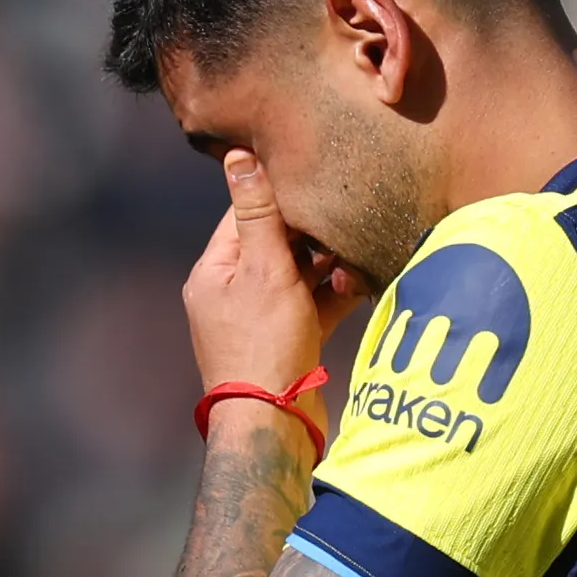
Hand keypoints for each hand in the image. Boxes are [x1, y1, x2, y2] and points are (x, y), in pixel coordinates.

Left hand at [184, 152, 362, 407]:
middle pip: (277, 244)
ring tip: (358, 255)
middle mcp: (232, 291)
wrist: (274, 420)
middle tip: (346, 219)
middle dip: (313, 234)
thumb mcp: (265, 270)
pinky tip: (361, 284)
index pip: (244, 215)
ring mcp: (262, 317)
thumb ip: (258, 214)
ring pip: (301, 275)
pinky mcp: (289, 339)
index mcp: (215, 271)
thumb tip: (237, 156)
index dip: (279, 195)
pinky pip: (315, 304)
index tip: (315, 178)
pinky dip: (335, 294)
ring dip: (330, 266)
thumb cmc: (264, 344)